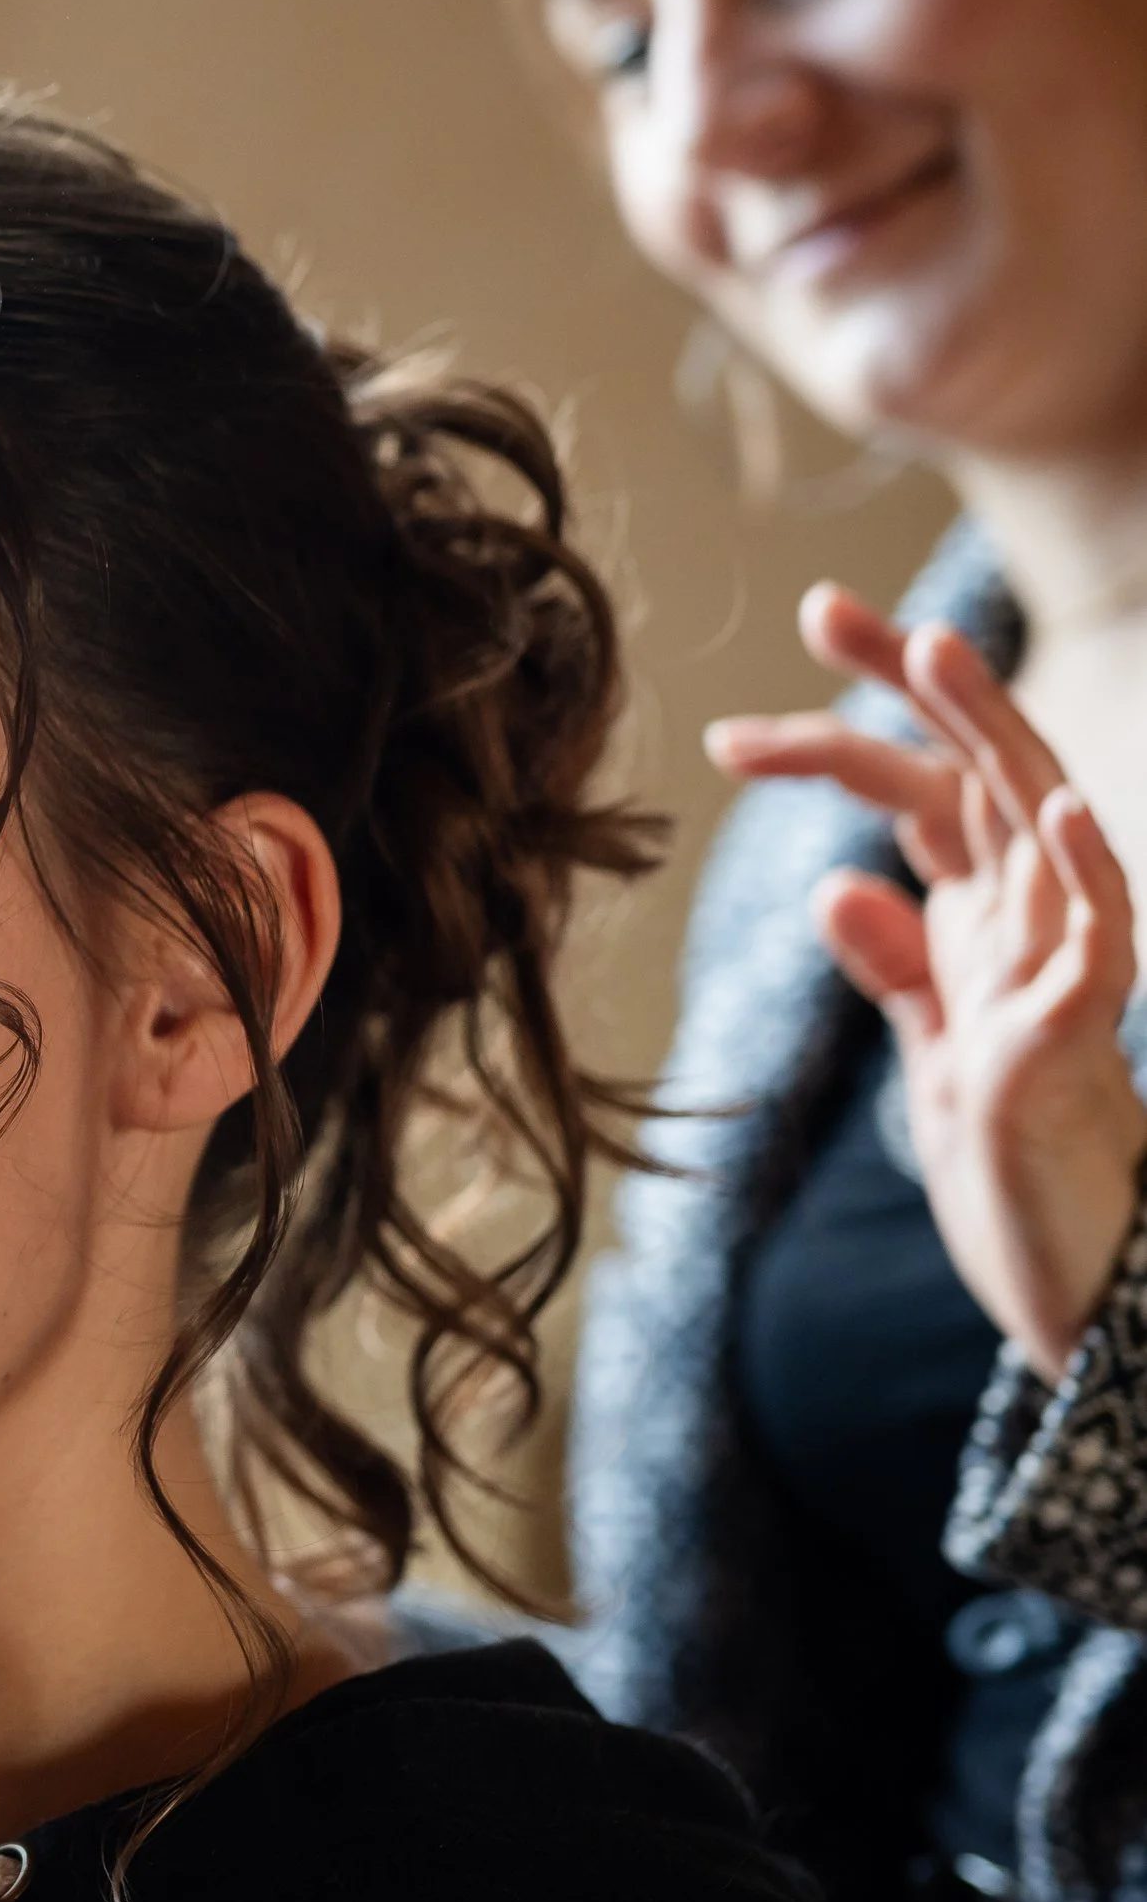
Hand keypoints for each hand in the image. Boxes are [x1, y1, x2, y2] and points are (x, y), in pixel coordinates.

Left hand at [706, 583, 1146, 1381]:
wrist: (1078, 1294)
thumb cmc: (1018, 1173)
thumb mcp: (936, 1055)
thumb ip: (900, 968)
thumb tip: (835, 884)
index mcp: (990, 929)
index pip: (930, 794)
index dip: (864, 720)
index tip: (800, 650)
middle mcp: (1035, 934)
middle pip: (984, 777)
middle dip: (913, 689)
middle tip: (826, 607)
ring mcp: (1065, 982)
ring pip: (1044, 831)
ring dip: (996, 739)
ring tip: (941, 650)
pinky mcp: (1079, 1046)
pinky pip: (1102, 946)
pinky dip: (1084, 875)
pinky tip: (1060, 808)